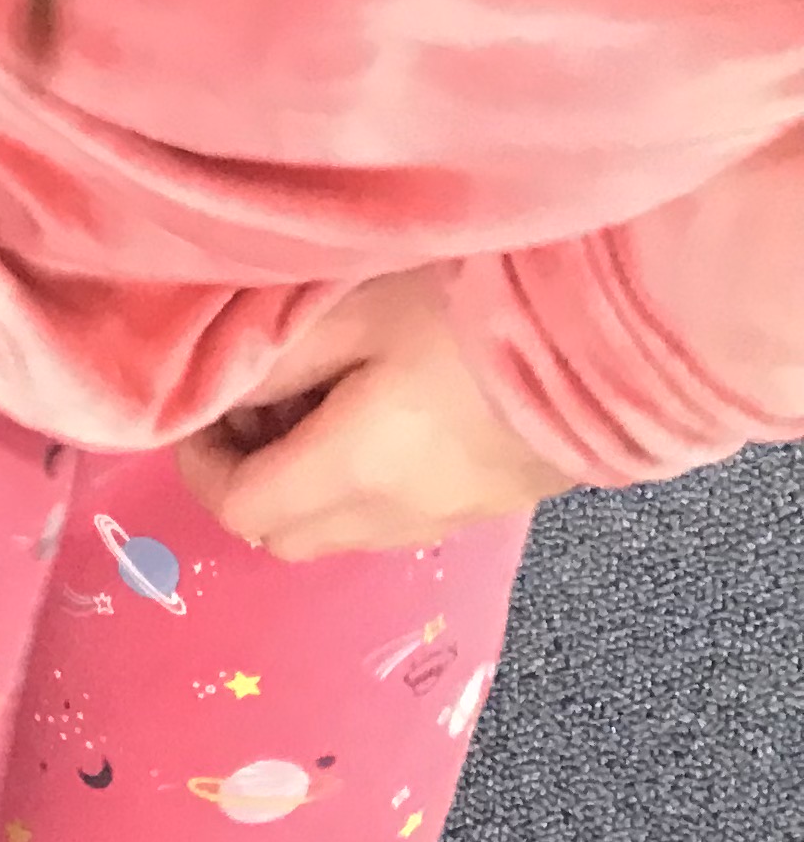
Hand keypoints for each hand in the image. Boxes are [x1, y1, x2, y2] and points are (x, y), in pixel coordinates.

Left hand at [175, 272, 578, 559]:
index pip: (238, 507)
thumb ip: (276, 360)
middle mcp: (395, 519)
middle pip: (283, 535)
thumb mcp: (361, 312)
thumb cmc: (482, 307)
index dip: (202, 464)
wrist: (639, 329)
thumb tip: (215, 393)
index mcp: (353, 475)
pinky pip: (396, 517)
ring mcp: (451, 519)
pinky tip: (384, 419)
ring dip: (307, 486)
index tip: (202, 411)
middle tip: (258, 406)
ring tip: (322, 403)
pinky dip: (363, 486)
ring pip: (340, 532)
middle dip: (249, 480)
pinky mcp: (495, 506)